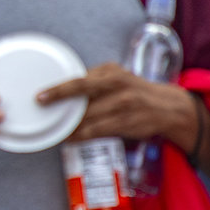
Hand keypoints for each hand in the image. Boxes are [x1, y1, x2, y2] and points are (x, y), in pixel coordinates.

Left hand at [37, 63, 196, 150]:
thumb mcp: (117, 78)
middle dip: (60, 105)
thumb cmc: (135, 92)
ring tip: (57, 129)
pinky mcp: (128, 122)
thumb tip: (63, 91)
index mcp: (112, 72)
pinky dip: (81, 135)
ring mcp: (124, 104)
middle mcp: (118, 85)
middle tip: (43, 110)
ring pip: (88, 117)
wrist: (170, 107)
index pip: (79, 79)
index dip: (58, 89)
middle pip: (82, 96)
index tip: (40, 96)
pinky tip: (71, 138)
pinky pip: (98, 130)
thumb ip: (94, 82)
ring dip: (69, 125)